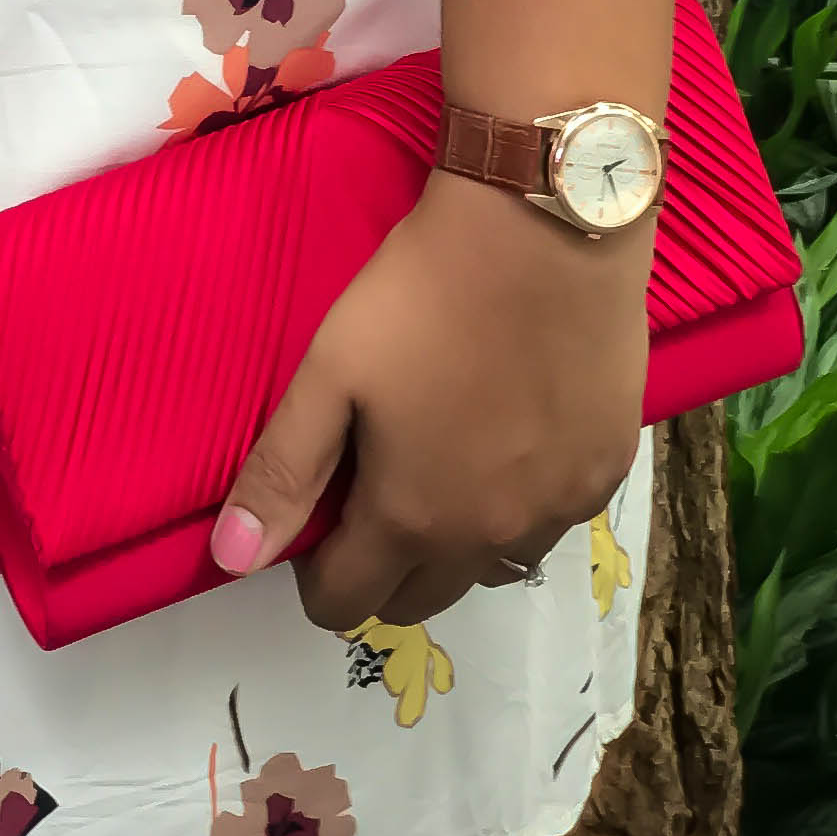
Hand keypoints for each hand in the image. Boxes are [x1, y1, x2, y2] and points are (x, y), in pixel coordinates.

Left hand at [208, 169, 649, 628]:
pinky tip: (509, 441)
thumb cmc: (423, 295)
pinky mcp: (605, 473)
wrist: (545, 233)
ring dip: (455, 544)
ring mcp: (557, 512)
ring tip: (437, 465)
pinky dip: (519, 507)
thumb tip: (231, 560)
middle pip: (419, 599)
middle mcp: (489, 539)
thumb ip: (283, 472)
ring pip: (491, 568)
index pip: (348, 602)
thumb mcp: (330, 373)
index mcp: (411, 519)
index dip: (315, 577)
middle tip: (367, 490)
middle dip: (381, 568)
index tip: (310, 529)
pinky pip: (550, 522)